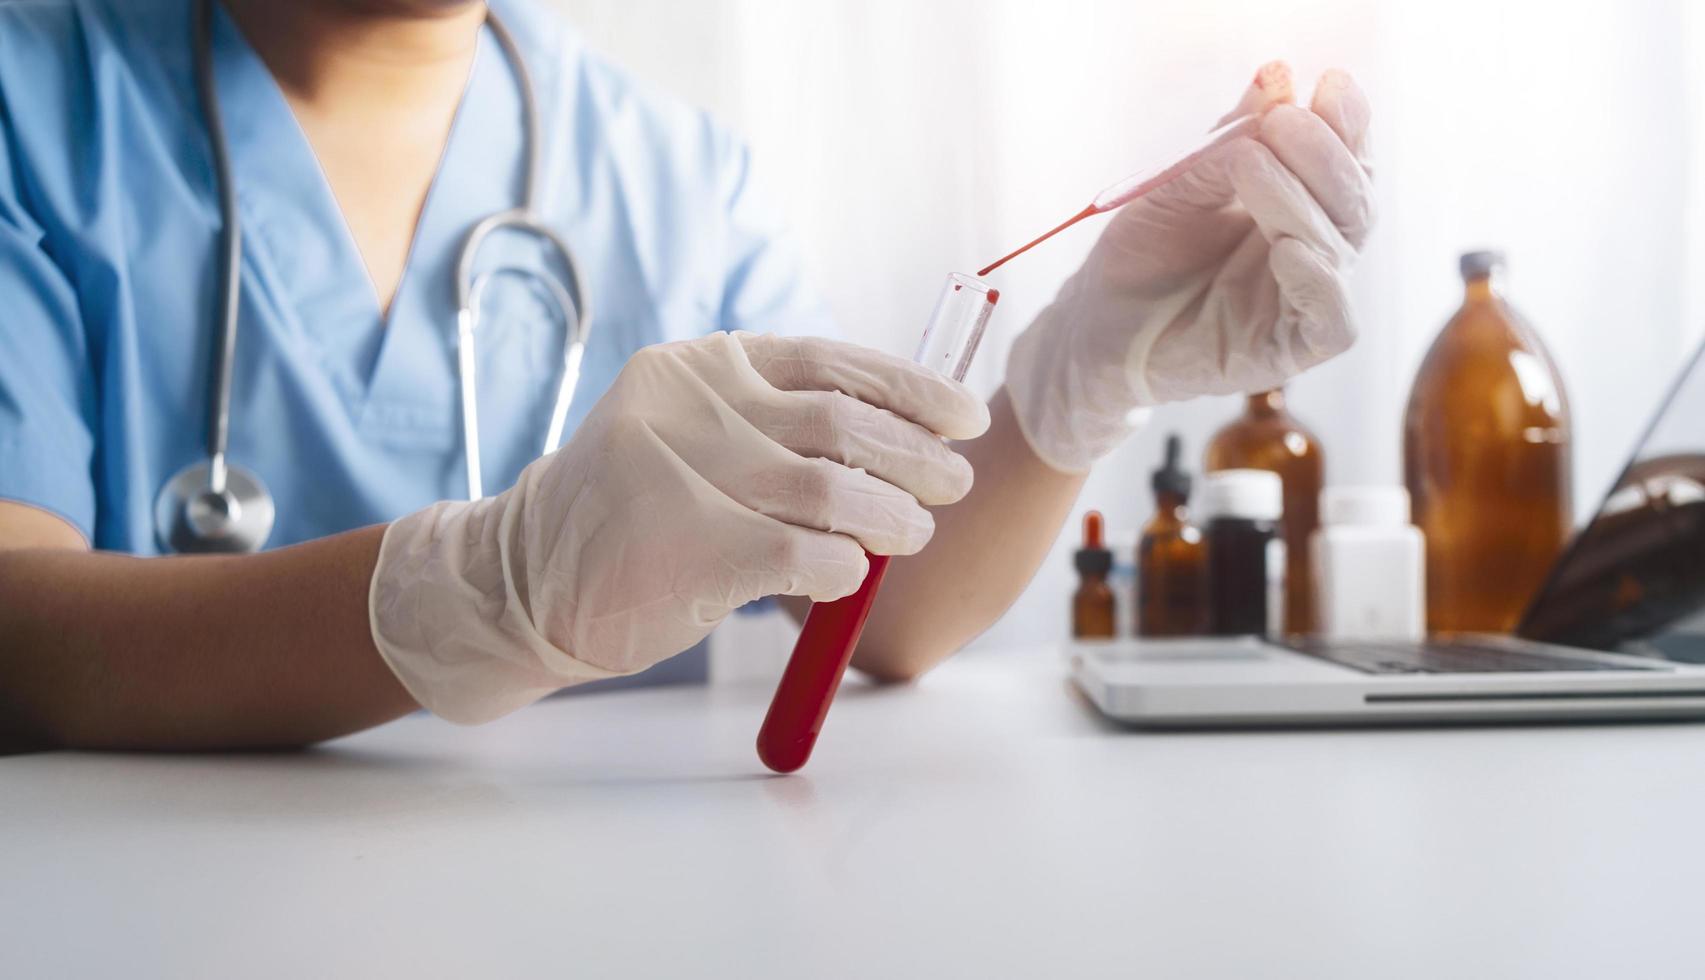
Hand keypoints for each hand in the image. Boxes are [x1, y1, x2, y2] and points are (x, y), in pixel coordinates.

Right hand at [368, 332, 988, 722]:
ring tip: (913, 532)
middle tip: (955, 483)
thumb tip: (906, 438)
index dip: (910, 387)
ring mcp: (686, 471)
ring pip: (832, 488)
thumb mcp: (691, 436)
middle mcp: (693, 403)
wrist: (521, 579)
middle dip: (916, 455)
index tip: (963, 415)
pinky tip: (850, 576)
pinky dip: (844, 568)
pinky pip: (804, 553)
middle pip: (842, 422)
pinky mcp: (688, 544)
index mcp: (702, 365)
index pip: (831, 360)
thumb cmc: (630, 514)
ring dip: (892, 515)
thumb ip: (777, 427)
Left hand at [1005, 62, 1373, 471]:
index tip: (1327, 82)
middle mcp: (1314, 251)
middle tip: (1283, 119)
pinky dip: (1317, 281)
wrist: (1095, 324)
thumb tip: (1275, 76)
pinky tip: (1288, 246)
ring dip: (1299, 200)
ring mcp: (1304, 302)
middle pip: (1354, 200)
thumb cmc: (1141, 254)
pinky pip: (1331, 319)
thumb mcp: (1179, 183)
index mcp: (1299, 207)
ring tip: (1252, 162)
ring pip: (1339, 247)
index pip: (1347, 162)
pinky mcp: (1289, 351)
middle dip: (1324, 155)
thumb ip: (1230, 139)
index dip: (1346, 124)